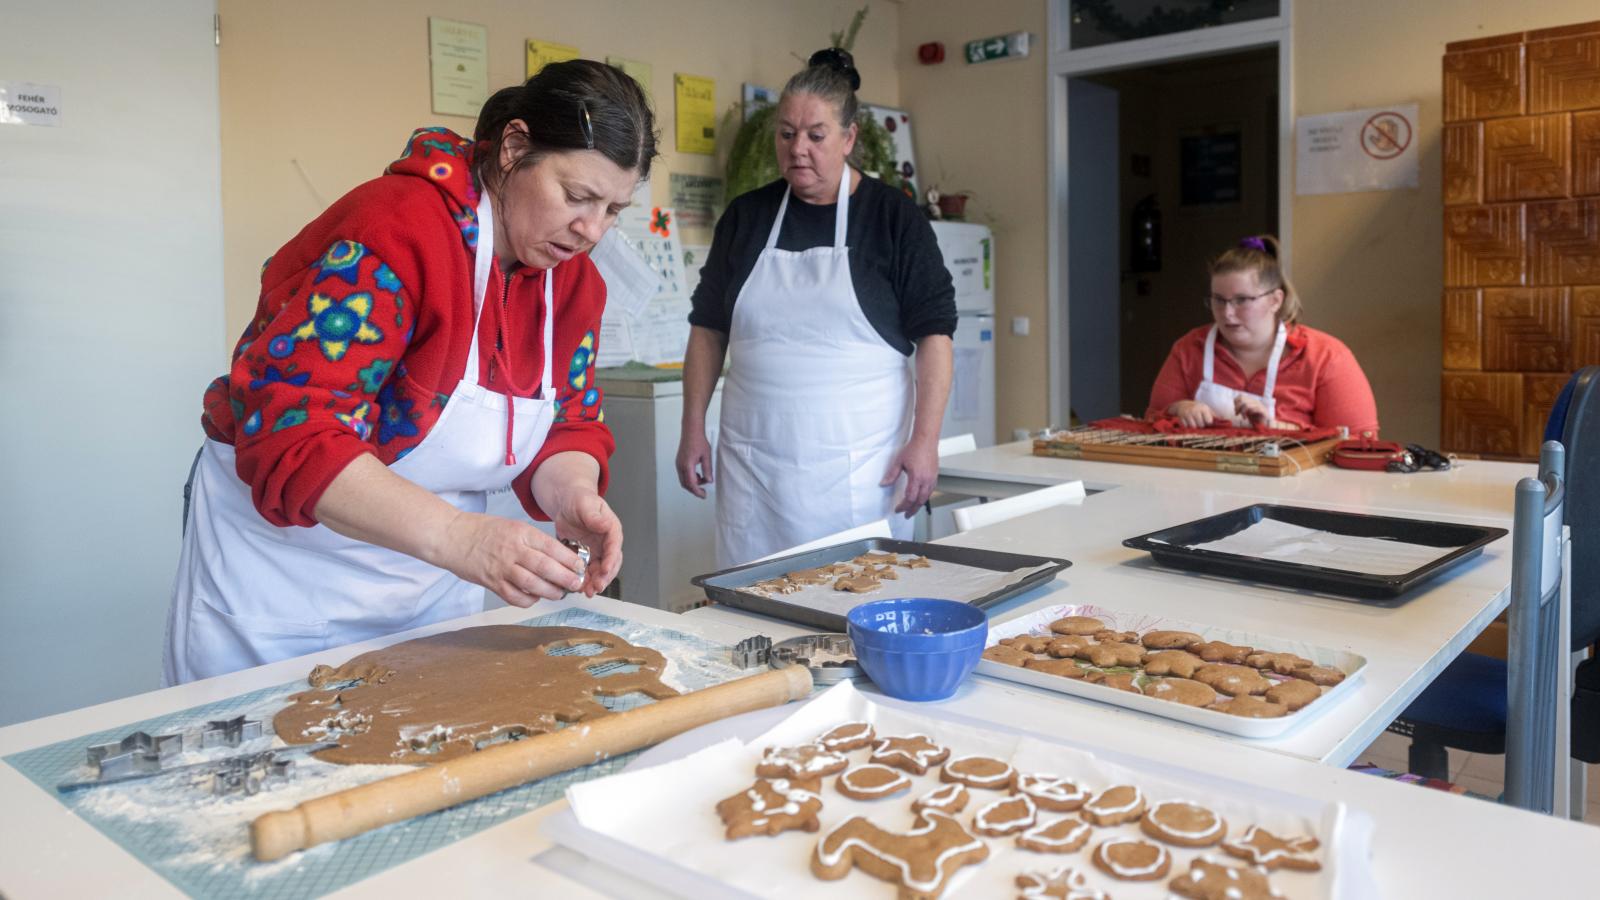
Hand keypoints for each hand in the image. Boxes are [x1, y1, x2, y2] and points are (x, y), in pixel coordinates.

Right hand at [437, 511, 585, 607]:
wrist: (451, 536)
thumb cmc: (482, 530)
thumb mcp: (513, 526)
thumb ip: (533, 541)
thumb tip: (558, 557)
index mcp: (520, 533)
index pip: (551, 547)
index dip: (569, 559)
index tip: (580, 566)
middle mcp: (512, 550)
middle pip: (545, 567)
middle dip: (565, 578)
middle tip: (576, 583)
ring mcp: (502, 568)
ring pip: (532, 584)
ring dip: (550, 592)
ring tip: (559, 593)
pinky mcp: (492, 582)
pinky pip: (515, 597)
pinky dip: (528, 600)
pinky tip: (535, 597)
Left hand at [550, 489, 623, 596]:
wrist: (566, 502)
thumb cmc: (578, 499)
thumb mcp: (585, 503)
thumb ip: (595, 516)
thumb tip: (605, 525)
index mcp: (611, 529)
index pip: (614, 546)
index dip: (611, 560)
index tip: (605, 570)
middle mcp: (606, 542)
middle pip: (611, 563)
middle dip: (605, 577)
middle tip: (596, 587)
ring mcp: (597, 550)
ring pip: (600, 571)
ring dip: (595, 582)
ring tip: (587, 592)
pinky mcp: (586, 556)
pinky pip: (587, 571)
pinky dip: (584, 580)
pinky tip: (578, 587)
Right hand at [676, 428, 713, 497]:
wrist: (691, 431)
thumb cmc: (698, 441)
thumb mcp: (707, 456)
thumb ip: (708, 469)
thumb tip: (709, 481)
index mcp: (687, 465)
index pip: (691, 484)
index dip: (697, 492)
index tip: (703, 495)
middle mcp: (680, 466)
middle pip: (685, 484)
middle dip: (694, 490)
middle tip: (703, 492)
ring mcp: (678, 464)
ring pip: (683, 480)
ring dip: (692, 483)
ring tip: (703, 479)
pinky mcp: (679, 462)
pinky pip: (683, 474)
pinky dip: (690, 478)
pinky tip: (698, 474)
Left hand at [881, 438, 938, 517]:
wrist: (926, 440)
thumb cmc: (914, 448)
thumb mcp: (899, 462)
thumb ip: (891, 475)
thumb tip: (884, 484)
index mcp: (916, 478)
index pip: (910, 498)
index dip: (903, 506)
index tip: (898, 509)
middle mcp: (926, 480)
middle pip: (919, 501)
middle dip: (912, 509)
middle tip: (907, 515)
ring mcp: (932, 478)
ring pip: (926, 497)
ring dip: (919, 505)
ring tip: (914, 509)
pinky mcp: (935, 475)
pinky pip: (931, 490)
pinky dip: (925, 497)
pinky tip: (922, 497)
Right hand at [1167, 400, 1215, 428]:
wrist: (1182, 405)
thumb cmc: (1197, 408)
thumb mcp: (1206, 409)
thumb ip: (1214, 415)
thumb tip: (1224, 422)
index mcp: (1203, 408)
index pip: (1209, 421)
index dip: (1208, 422)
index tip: (1206, 421)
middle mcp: (1195, 410)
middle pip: (1201, 425)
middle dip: (1201, 425)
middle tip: (1199, 421)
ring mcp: (1187, 414)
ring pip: (1193, 427)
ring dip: (1194, 427)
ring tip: (1194, 422)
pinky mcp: (1181, 417)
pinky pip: (1186, 427)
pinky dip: (1187, 426)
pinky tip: (1188, 422)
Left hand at [1233, 395, 1269, 425]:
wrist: (1264, 425)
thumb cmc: (1254, 419)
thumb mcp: (1246, 413)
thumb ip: (1241, 408)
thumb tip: (1235, 407)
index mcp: (1251, 401)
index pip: (1241, 396)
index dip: (1236, 402)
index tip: (1235, 410)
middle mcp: (1255, 401)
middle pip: (1242, 399)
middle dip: (1237, 407)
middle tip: (1237, 414)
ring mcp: (1259, 405)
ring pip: (1247, 405)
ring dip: (1243, 412)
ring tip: (1243, 417)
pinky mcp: (1263, 411)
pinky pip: (1254, 409)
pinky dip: (1249, 413)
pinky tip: (1248, 418)